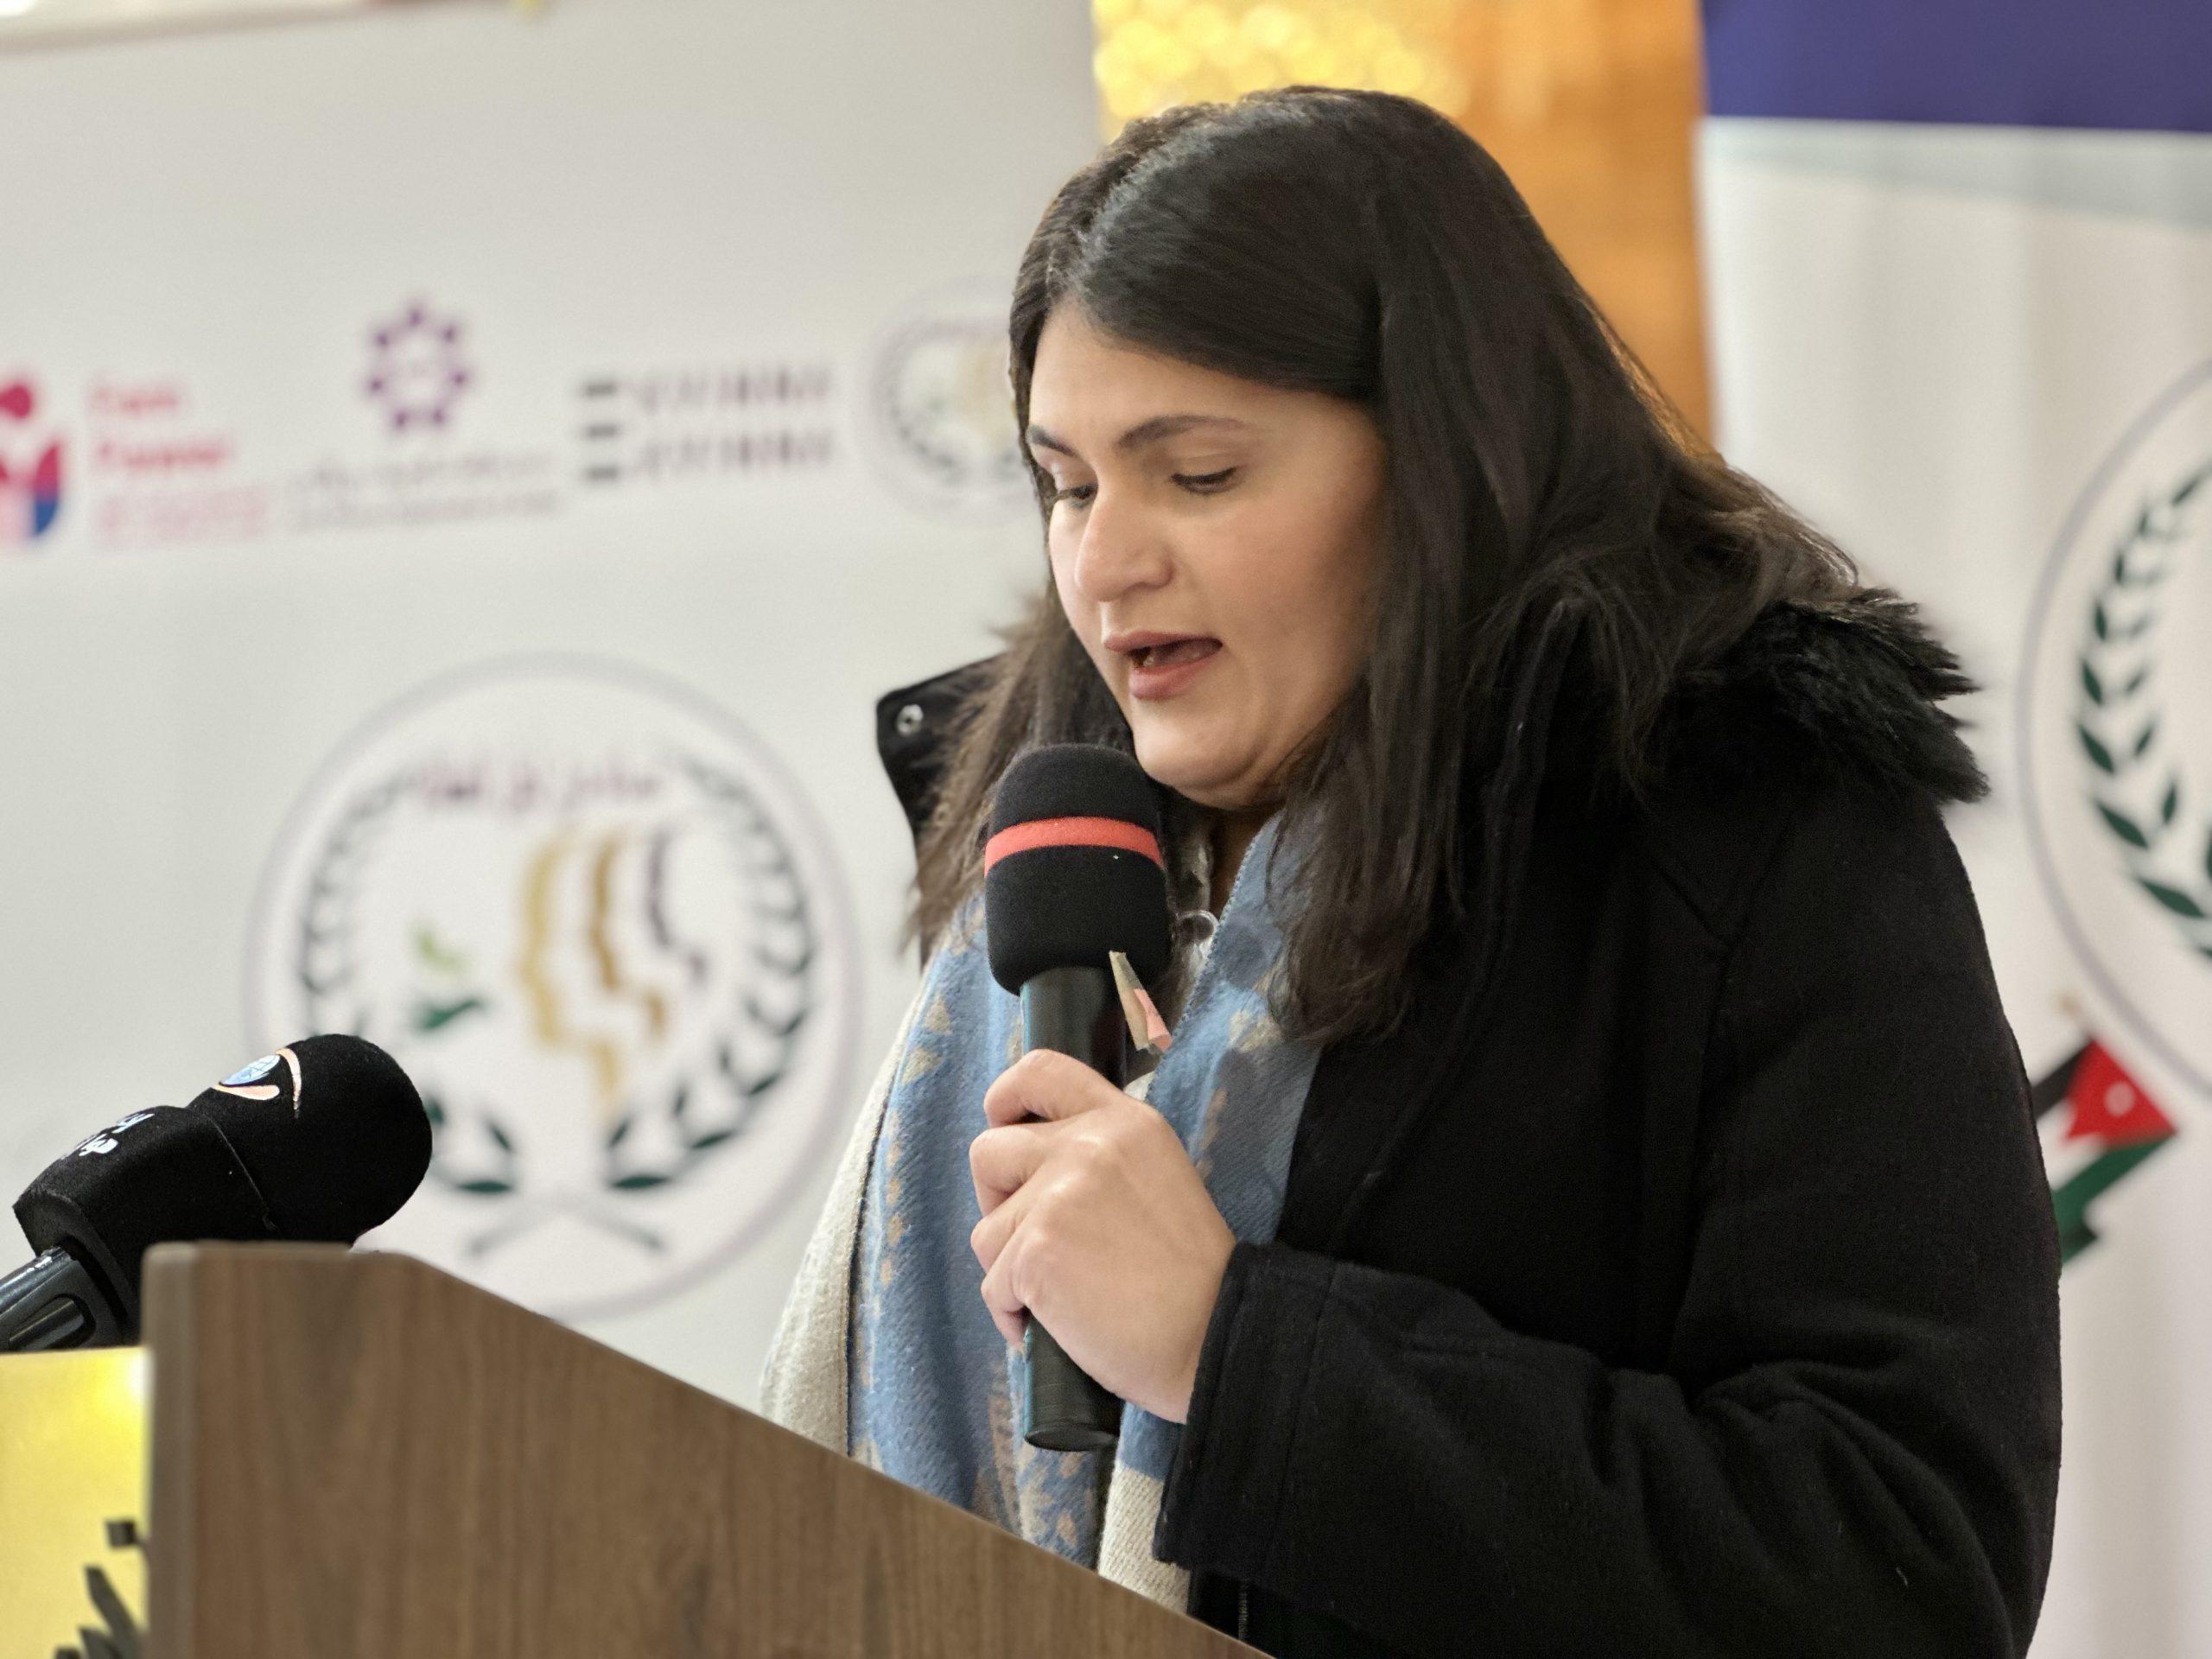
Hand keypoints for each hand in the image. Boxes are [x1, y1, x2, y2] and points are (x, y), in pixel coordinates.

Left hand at [968, 1049, 1235, 1423]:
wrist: (1213, 1333)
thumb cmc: (1189, 1275)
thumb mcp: (1157, 1176)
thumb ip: (1100, 1155)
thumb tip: (1029, 1163)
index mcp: (1123, 1121)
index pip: (1040, 1071)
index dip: (1006, 1098)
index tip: (1003, 1128)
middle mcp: (1087, 1144)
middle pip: (989, 1152)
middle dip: (997, 1202)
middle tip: (1037, 1241)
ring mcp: (1058, 1195)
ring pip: (987, 1230)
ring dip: (1010, 1269)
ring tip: (1065, 1293)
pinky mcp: (1036, 1250)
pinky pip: (992, 1285)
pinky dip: (1013, 1314)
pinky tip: (1056, 1325)